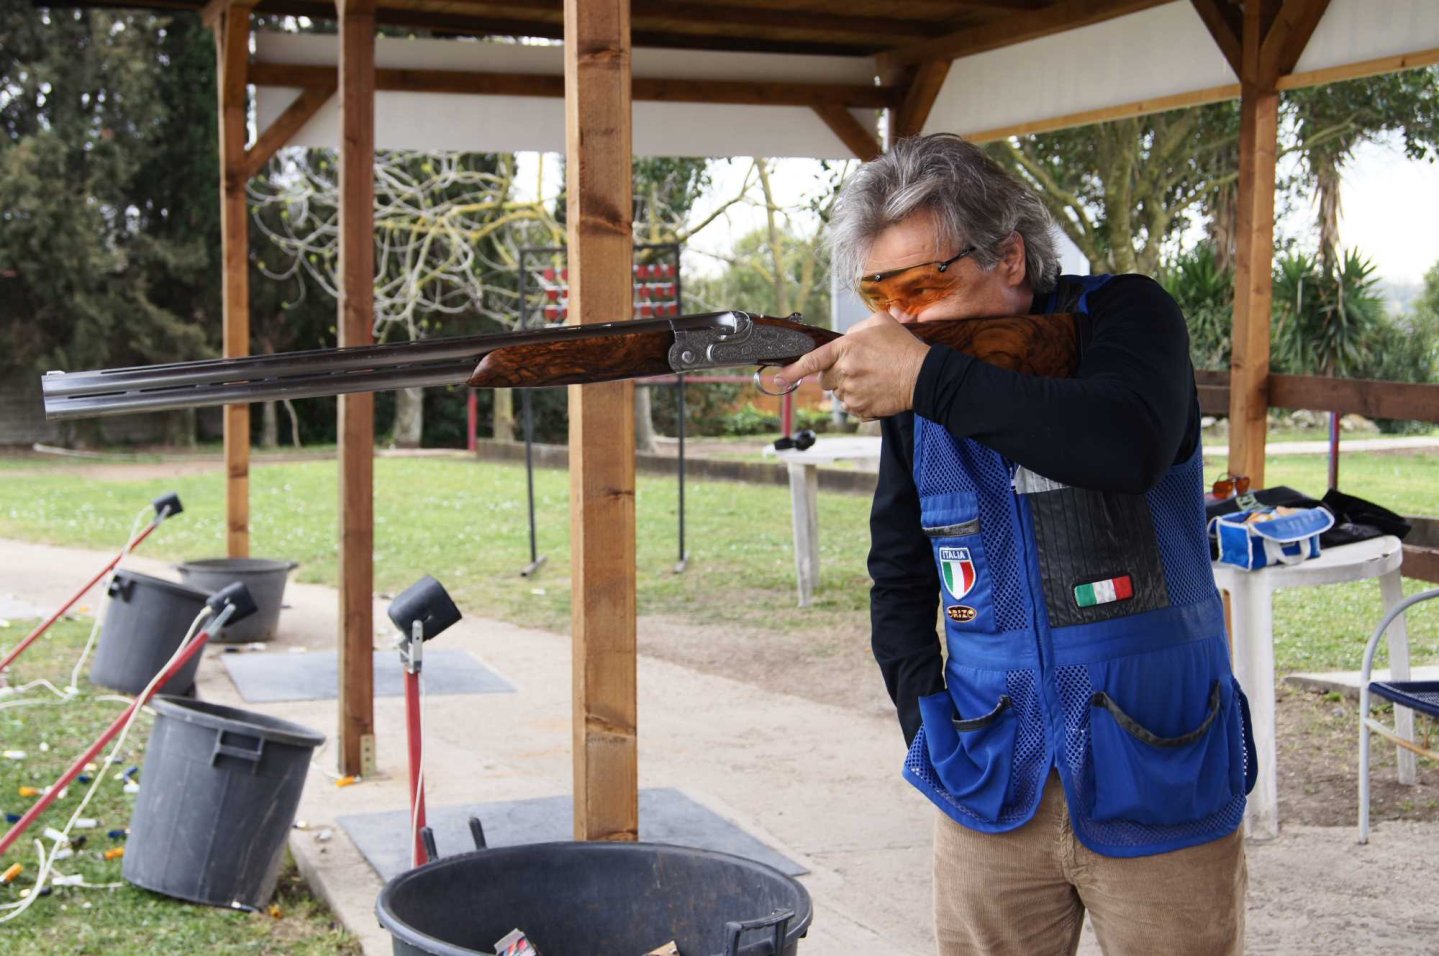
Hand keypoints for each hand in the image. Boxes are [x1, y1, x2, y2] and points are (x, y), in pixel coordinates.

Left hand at [773, 311, 929, 419]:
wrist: (923, 375)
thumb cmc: (903, 348)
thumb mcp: (880, 323)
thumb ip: (857, 327)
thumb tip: (848, 336)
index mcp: (845, 349)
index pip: (811, 361)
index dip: (792, 371)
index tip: (777, 379)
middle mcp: (844, 372)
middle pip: (824, 379)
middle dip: (835, 374)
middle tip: (857, 369)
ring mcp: (852, 393)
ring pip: (838, 394)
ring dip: (849, 388)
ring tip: (872, 379)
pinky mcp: (861, 409)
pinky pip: (851, 407)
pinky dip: (860, 401)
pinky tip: (876, 391)